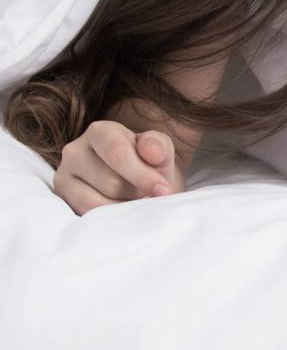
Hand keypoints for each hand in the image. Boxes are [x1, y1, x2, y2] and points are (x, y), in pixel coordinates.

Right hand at [53, 121, 184, 214]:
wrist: (136, 182)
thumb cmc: (149, 163)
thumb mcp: (161, 151)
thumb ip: (159, 146)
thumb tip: (150, 151)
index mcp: (100, 131)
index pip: (117, 154)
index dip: (142, 175)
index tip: (163, 190)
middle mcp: (74, 150)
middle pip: (111, 183)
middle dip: (136, 193)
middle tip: (147, 193)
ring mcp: (63, 176)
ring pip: (96, 203)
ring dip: (123, 206)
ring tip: (134, 200)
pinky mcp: (61, 200)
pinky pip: (86, 215)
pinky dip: (109, 217)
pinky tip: (121, 210)